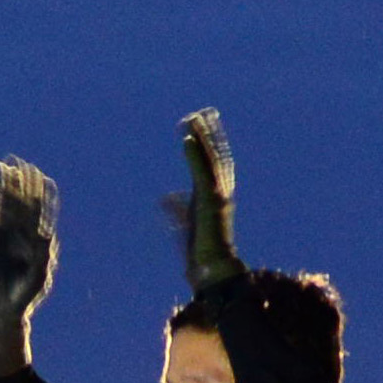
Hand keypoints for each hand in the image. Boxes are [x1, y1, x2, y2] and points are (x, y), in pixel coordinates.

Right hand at [0, 156, 57, 380]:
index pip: (37, 208)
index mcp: (34, 239)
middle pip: (18, 201)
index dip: (37, 190)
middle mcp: (17, 234)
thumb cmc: (20, 299)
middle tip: (15, 161)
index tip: (37, 173)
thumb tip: (46, 232)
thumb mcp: (35, 277)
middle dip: (17, 182)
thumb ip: (41, 254)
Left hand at [163, 106, 239, 291]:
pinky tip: (186, 139)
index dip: (207, 144)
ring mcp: (217, 195)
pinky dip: (194, 154)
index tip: (199, 126)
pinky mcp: (211, 200)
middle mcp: (218, 192)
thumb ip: (175, 208)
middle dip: (208, 134)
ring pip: (210, 159)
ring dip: (202, 137)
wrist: (212, 269)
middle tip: (201, 113)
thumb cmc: (200, 251)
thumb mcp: (184, 224)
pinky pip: (201, 171)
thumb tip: (164, 197)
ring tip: (193, 118)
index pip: (211, 163)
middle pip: (214, 155)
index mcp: (212, 196)